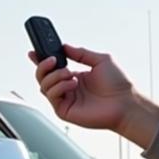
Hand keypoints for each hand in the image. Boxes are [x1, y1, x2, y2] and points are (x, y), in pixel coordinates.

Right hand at [30, 44, 158, 146]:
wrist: (125, 102)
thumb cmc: (118, 84)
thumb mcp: (100, 60)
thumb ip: (81, 53)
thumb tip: (65, 46)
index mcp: (74, 77)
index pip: (52, 69)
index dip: (40, 60)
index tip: (33, 52)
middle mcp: (68, 88)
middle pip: (42, 77)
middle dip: (43, 66)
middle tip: (53, 61)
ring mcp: (66, 100)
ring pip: (44, 86)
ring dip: (55, 76)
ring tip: (70, 74)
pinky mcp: (65, 111)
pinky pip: (52, 96)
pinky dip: (59, 87)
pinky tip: (73, 84)